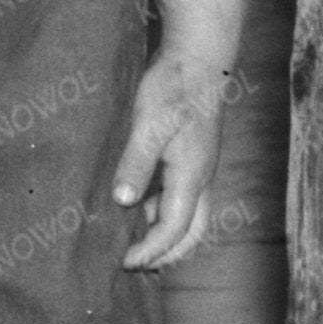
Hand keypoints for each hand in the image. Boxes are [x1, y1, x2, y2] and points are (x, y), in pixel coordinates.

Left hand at [112, 49, 228, 267]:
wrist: (199, 57)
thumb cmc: (174, 87)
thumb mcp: (150, 124)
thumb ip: (137, 163)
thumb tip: (123, 203)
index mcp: (192, 178)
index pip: (174, 231)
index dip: (150, 252)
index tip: (123, 264)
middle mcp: (200, 180)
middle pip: (190, 234)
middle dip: (165, 255)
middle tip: (133, 266)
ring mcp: (197, 168)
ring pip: (185, 216)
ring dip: (162, 234)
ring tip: (130, 243)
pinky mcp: (189, 156)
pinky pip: (178, 196)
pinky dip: (160, 210)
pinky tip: (136, 206)